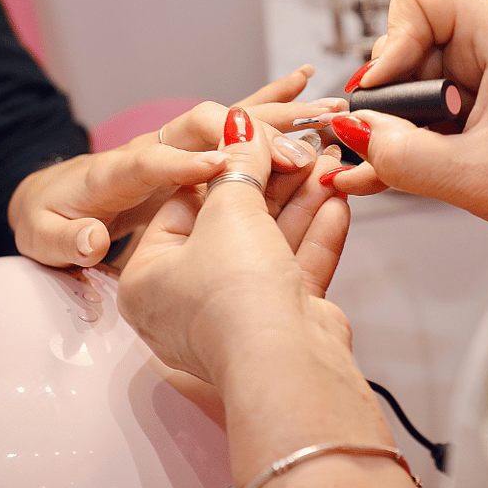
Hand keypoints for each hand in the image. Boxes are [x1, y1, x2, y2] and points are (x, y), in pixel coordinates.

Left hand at [9, 66, 347, 266]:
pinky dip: (279, 107)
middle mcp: (158, 147)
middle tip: (299, 150)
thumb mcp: (45, 236)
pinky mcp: (203, 153)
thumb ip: (67, 240)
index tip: (227, 168)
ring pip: (238, 121)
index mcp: (117, 170)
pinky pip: (245, 125)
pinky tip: (312, 93)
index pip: (155, 159)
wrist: (58, 201)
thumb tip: (90, 240)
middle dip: (256, 138)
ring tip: (330, 107)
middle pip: (209, 129)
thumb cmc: (54, 218)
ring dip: (285, 113)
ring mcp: (184, 146)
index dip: (188, 162)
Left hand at [118, 110, 438, 487]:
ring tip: (327, 164)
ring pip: (270, 244)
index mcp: (149, 278)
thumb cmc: (234, 293)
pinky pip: (294, 268)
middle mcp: (188, 300)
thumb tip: (238, 124)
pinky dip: (316, 234)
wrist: (285, 363)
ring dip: (301, 202)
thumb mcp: (228, 210)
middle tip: (299, 150)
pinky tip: (338, 201)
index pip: (182, 206)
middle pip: (232, 223)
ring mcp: (236, 314)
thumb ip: (238, 162)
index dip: (221, 166)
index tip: (252, 139)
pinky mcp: (279, 323)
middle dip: (272, 182)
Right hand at [323, 0, 487, 237]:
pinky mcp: (463, 111)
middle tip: (386, 138)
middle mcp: (483, 48)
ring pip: (401, 82)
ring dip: (384, 126)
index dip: (393, 40)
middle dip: (385, 94)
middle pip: (401, 42)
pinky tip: (374, 174)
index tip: (389, 92)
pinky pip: (412, 113)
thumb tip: (352, 129)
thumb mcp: (472, 174)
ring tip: (379, 167)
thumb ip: (403, 154)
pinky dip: (392, 142)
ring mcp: (471, 80)